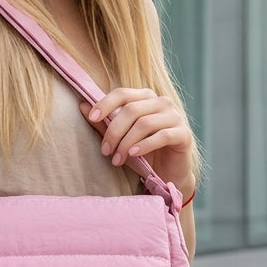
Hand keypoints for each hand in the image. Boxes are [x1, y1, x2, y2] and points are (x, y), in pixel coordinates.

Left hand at [80, 88, 196, 197]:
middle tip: (105, 151)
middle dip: (114, 131)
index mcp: (145, 98)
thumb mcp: (119, 138)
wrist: (168, 174)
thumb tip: (82, 106)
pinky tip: (133, 155)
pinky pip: (162, 136)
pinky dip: (144, 145)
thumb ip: (103, 123)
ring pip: (144, 123)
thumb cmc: (142, 153)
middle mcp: (162, 102)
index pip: (123, 93)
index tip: (91, 118)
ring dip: (126, 142)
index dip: (105, 103)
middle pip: (132, 109)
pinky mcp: (184, 134)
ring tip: (116, 159)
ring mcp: (175, 117)